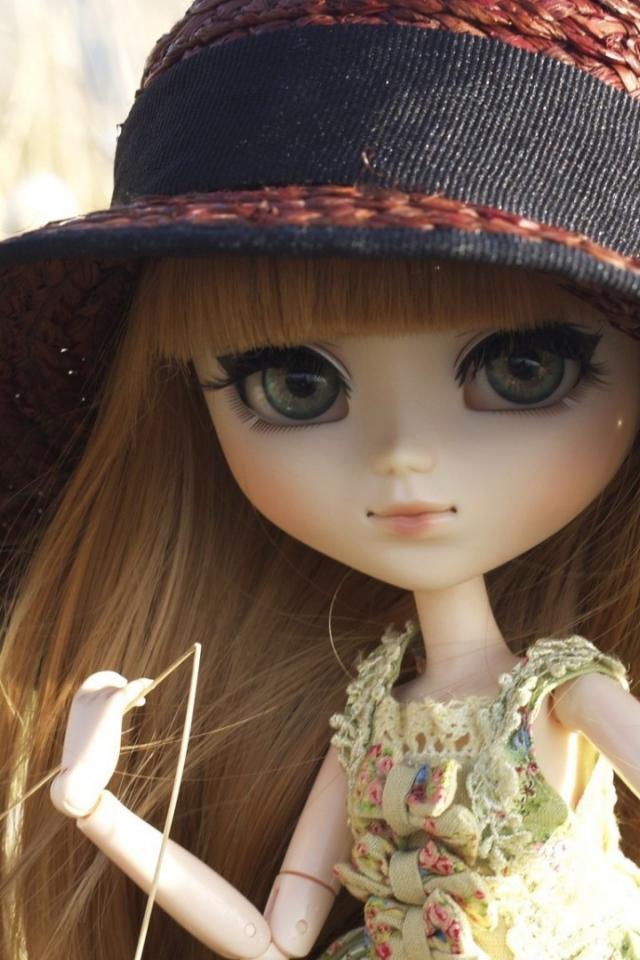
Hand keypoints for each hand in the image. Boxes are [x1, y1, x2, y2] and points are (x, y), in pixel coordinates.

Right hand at [50, 672, 150, 817]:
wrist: (79, 778)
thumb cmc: (83, 766)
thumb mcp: (85, 742)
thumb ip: (92, 730)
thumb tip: (101, 730)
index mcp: (76, 705)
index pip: (92, 683)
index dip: (107, 682)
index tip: (119, 688)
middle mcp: (85, 697)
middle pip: (107, 681)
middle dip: (118, 683)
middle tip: (134, 694)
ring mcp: (98, 699)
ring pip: (120, 687)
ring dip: (134, 690)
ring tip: (142, 700)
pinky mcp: (112, 704)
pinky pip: (130, 689)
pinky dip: (140, 684)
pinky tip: (149, 683)